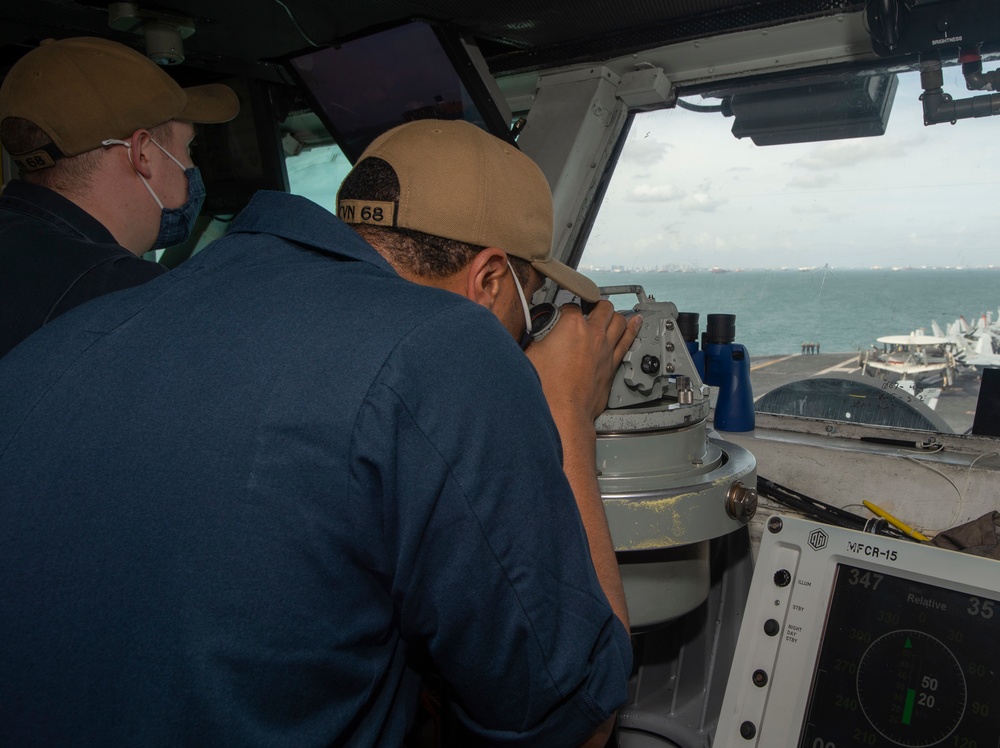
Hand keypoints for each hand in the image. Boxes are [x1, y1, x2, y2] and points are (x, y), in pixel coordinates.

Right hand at [525, 301, 641, 424]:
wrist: (564, 413)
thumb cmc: (548, 389)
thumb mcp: (530, 355)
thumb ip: (536, 341)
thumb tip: (536, 338)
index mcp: (570, 326)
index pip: (571, 306)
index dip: (566, 307)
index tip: (562, 312)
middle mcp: (592, 334)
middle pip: (602, 307)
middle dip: (596, 304)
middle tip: (591, 306)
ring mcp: (605, 349)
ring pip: (619, 321)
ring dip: (615, 314)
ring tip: (613, 311)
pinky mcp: (612, 365)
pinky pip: (627, 341)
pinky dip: (632, 329)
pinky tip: (636, 322)